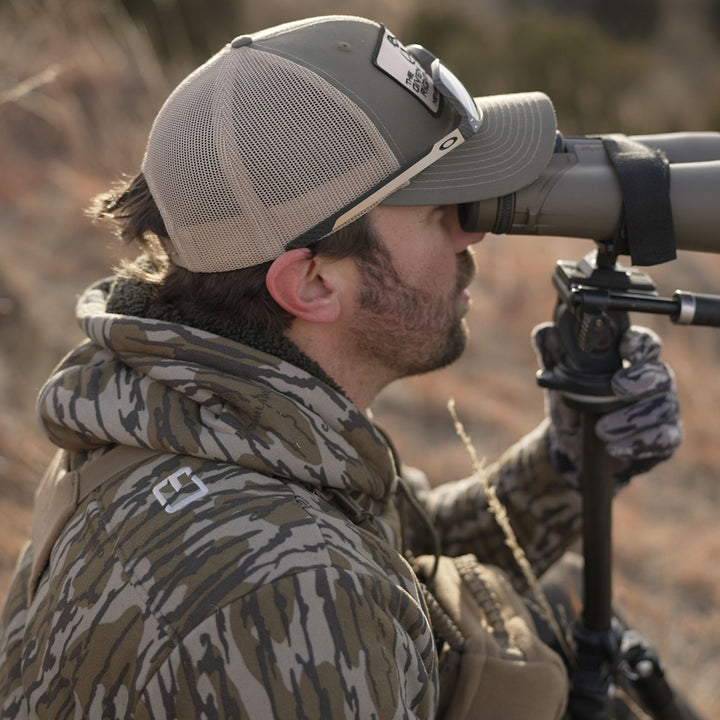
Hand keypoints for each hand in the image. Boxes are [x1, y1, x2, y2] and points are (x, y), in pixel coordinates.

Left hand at [532, 323, 681, 488]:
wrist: (568, 446)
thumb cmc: (571, 405)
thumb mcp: (558, 381)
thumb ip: (553, 354)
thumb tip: (546, 331)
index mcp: (629, 363)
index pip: (645, 344)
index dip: (639, 343)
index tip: (624, 347)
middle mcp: (651, 384)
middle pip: (662, 374)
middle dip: (641, 379)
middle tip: (616, 386)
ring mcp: (660, 412)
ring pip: (663, 408)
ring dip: (632, 418)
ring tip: (602, 429)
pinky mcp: (662, 440)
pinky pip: (664, 440)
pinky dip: (638, 444)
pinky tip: (614, 448)